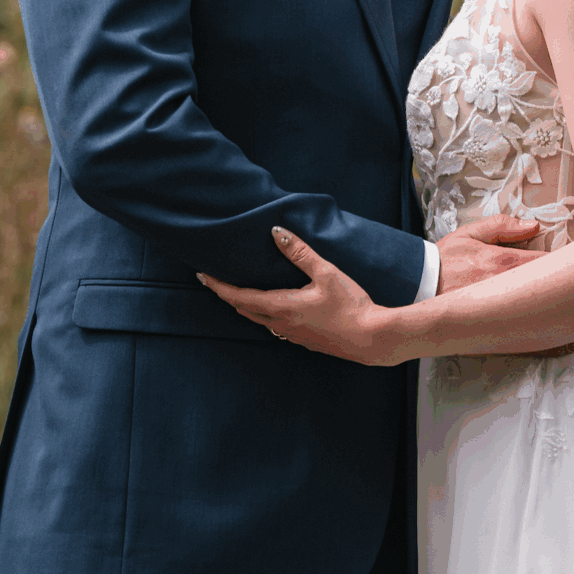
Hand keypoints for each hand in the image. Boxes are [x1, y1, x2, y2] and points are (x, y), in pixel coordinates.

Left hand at [198, 228, 396, 365]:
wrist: (371, 338)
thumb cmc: (350, 305)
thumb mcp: (326, 273)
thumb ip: (299, 253)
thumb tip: (276, 232)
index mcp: (281, 307)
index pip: (238, 297)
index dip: (218, 286)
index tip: (202, 276)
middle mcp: (280, 324)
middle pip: (244, 310)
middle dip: (228, 296)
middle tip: (216, 281)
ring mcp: (292, 335)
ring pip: (259, 320)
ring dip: (246, 305)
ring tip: (241, 291)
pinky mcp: (304, 340)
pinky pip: (275, 326)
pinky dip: (265, 313)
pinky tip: (275, 306)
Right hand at [435, 215, 573, 358]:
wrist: (416, 291)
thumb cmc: (444, 261)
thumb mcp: (470, 234)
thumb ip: (503, 226)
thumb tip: (534, 225)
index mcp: (507, 263)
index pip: (553, 262)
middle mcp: (509, 289)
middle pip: (556, 291)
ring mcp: (504, 313)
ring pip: (546, 317)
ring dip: (569, 315)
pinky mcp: (496, 332)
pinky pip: (530, 337)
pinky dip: (552, 338)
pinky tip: (570, 339)